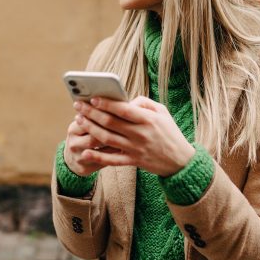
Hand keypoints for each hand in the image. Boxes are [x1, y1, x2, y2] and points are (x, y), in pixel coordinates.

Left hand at [73, 96, 195, 176]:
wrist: (181, 161)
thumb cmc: (170, 132)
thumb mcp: (162, 112)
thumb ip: (143, 103)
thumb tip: (125, 100)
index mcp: (148, 119)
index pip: (123, 109)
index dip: (106, 103)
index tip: (93, 98)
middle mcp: (140, 134)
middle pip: (110, 122)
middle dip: (92, 113)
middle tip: (79, 105)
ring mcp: (135, 149)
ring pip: (107, 139)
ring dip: (90, 129)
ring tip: (79, 120)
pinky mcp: (133, 162)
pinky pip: (112, 160)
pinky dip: (97, 157)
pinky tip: (85, 152)